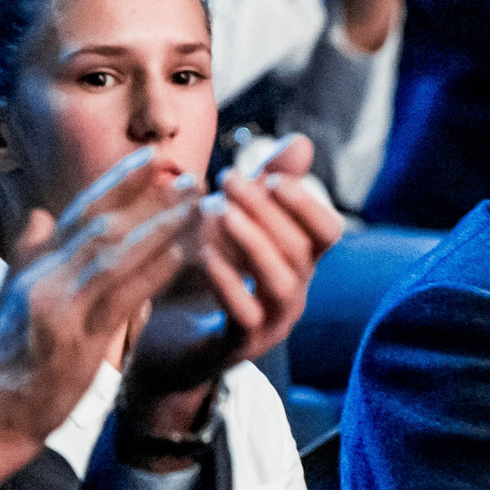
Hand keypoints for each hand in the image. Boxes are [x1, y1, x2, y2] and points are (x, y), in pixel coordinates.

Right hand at [0, 149, 202, 489]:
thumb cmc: (0, 369)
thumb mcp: (9, 303)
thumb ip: (28, 258)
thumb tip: (42, 217)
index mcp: (31, 269)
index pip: (79, 212)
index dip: (118, 183)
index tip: (154, 158)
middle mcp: (43, 279)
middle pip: (101, 223)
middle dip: (149, 195)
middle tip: (192, 174)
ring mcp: (57, 307)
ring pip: (114, 250)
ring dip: (161, 223)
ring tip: (199, 201)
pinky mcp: (74, 341)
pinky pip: (123, 295)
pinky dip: (157, 268)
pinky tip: (187, 251)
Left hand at [123, 136, 344, 430]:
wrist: (162, 341)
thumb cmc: (201, 276)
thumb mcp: (231, 222)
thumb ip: (263, 186)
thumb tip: (302, 141)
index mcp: (296, 264)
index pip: (327, 231)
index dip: (305, 202)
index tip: (270, 175)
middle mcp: (292, 295)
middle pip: (303, 250)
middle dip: (268, 210)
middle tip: (229, 178)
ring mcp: (270, 325)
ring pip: (282, 283)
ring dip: (255, 242)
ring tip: (221, 211)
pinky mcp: (238, 348)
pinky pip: (245, 316)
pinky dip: (227, 281)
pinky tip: (204, 254)